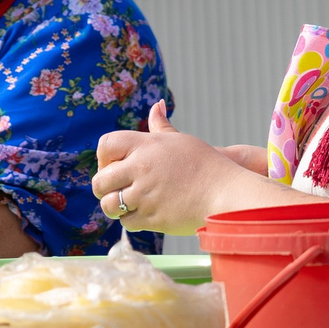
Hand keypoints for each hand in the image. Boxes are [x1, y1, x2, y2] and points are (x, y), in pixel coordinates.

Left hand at [92, 103, 282, 233]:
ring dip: (114, 206)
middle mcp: (142, 168)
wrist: (227, 194)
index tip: (114, 165)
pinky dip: (131, 220)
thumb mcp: (181, 141)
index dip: (104, 157)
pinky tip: (144, 213)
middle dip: (104, 186)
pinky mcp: (152, 218)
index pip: (106, 145)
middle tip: (116, 189)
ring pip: (109, 204)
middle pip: (101, 179)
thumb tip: (156, 105)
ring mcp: (145, 195)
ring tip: (126, 204)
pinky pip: (126, 222)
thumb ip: (161, 126)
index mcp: (147, 145)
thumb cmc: (207, 165)